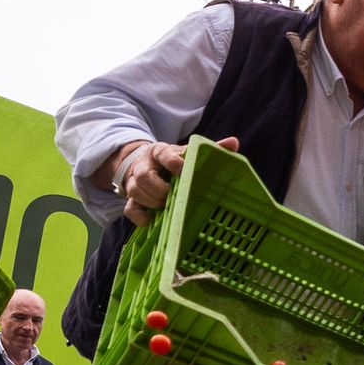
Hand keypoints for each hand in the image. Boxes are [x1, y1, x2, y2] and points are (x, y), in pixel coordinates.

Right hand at [115, 137, 238, 226]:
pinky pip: (130, 209)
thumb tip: (233, 143)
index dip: (172, 162)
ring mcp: (135, 181)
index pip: (163, 153)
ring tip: (167, 207)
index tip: (182, 170)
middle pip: (143, 175)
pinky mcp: (131, 197)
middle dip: (159, 189)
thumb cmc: (174, 160)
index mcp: (160, 152)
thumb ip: (210, 148)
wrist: (146, 163)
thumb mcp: (188, 152)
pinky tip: (152, 221)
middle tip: (174, 196)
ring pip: (135, 191)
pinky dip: (140, 217)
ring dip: (152, 202)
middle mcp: (145, 165)